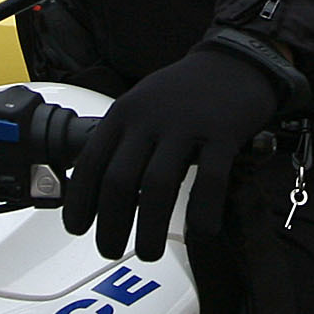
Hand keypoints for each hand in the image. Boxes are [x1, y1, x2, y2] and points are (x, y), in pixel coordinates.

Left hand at [63, 44, 284, 260]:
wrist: (236, 60)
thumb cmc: (184, 91)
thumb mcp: (141, 104)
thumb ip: (120, 139)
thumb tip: (94, 185)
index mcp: (125, 113)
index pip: (92, 162)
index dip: (80, 201)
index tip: (77, 229)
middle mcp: (150, 119)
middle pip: (120, 181)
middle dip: (111, 224)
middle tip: (110, 250)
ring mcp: (187, 125)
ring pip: (159, 186)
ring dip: (150, 228)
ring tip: (149, 252)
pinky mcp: (223, 133)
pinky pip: (210, 179)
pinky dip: (203, 211)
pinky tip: (202, 230)